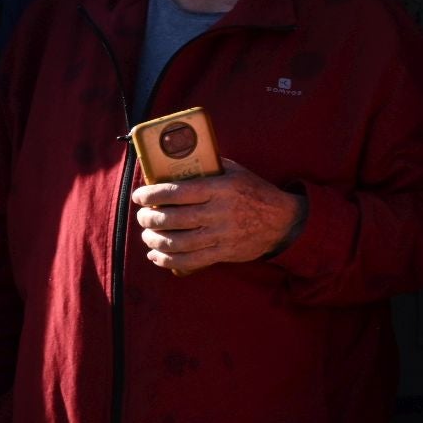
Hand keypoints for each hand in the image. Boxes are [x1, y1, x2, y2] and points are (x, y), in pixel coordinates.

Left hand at [132, 157, 305, 272]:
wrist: (283, 220)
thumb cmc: (255, 192)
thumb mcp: (236, 172)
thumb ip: (209, 167)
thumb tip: (176, 161)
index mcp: (220, 188)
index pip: (177, 192)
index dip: (152, 195)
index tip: (139, 196)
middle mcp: (220, 212)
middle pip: (173, 218)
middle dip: (149, 219)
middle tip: (142, 216)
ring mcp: (222, 234)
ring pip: (177, 242)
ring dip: (154, 240)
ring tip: (147, 235)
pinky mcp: (224, 253)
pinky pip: (190, 261)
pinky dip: (168, 260)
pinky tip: (156, 255)